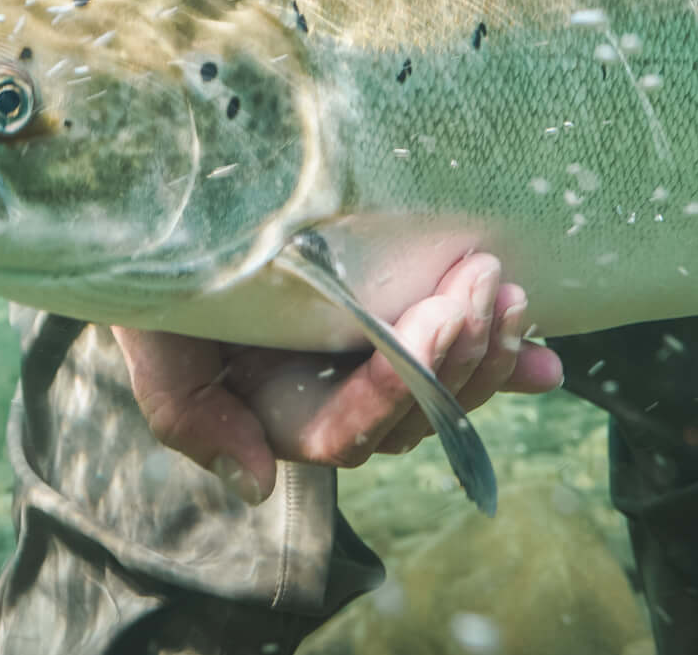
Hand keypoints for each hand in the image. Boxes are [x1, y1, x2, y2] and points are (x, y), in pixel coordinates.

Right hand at [111, 252, 563, 503]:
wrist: (166, 216)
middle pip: (408, 418)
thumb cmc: (153, 271)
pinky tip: (547, 363)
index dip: (398, 382)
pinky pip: (457, 369)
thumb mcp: (150, 333)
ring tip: (511, 292)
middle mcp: (325, 404)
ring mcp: (365, 372)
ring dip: (487, 355)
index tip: (433, 314)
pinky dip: (504, 367)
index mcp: (271, 413)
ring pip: (441, 399)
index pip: (346, 429)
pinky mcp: (395, 336)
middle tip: (482, 280)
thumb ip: (186, 410)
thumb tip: (255, 482)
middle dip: (455, 355)